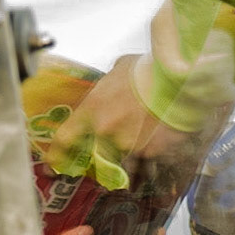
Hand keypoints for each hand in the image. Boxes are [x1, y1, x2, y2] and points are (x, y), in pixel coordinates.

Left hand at [43, 57, 196, 180]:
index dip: (58, 155)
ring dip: (132, 155)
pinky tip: (164, 140)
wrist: (179, 79)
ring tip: (147, 142)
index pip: (65, 139)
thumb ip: (111, 82)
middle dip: (104, 156)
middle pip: (96, 156)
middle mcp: (105, 132)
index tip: (55, 166)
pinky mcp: (152, 153)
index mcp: (92, 109)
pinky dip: (154, 153)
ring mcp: (128, 145)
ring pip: (125, 160)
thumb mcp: (122, 68)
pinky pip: (149, 159)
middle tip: (116, 150)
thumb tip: (112, 84)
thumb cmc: (149, 68)